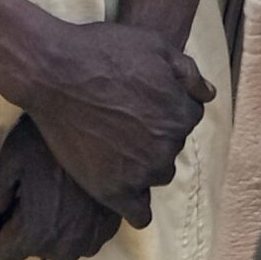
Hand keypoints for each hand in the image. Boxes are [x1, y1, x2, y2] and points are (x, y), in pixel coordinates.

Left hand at [0, 118, 118, 259]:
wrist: (105, 124)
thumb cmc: (51, 138)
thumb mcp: (12, 159)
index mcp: (35, 232)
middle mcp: (64, 246)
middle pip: (27, 251)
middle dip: (20, 228)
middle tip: (25, 191)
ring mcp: (89, 241)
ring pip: (54, 247)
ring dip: (47, 227)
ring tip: (50, 189)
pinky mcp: (108, 230)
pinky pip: (79, 238)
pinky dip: (71, 223)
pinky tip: (72, 193)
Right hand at [20, 21, 212, 224]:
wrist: (53, 71)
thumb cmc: (102, 52)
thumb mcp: (154, 44)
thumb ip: (187, 71)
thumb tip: (208, 94)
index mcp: (180, 112)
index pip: (188, 116)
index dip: (165, 105)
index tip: (142, 100)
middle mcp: (167, 145)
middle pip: (172, 146)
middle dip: (155, 133)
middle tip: (123, 118)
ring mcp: (141, 171)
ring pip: (158, 175)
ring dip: (144, 163)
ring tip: (114, 143)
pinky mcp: (113, 190)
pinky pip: (139, 215)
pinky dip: (135, 204)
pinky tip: (120, 186)